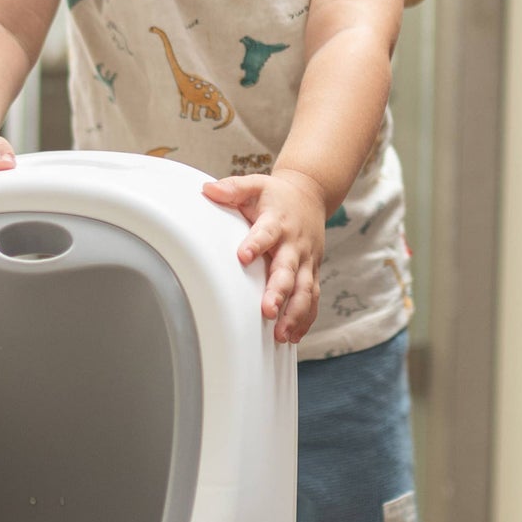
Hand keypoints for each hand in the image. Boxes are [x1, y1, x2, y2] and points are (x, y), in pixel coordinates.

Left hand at [201, 166, 326, 343]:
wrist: (312, 194)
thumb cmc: (277, 195)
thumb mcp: (255, 184)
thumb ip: (232, 188)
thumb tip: (207, 190)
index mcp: (277, 222)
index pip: (266, 233)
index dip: (255, 244)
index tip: (243, 256)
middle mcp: (294, 244)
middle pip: (288, 270)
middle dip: (279, 291)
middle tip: (268, 310)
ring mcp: (306, 260)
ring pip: (305, 290)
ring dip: (295, 313)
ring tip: (281, 334)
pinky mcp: (313, 272)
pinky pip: (312, 297)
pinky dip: (306, 318)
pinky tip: (294, 336)